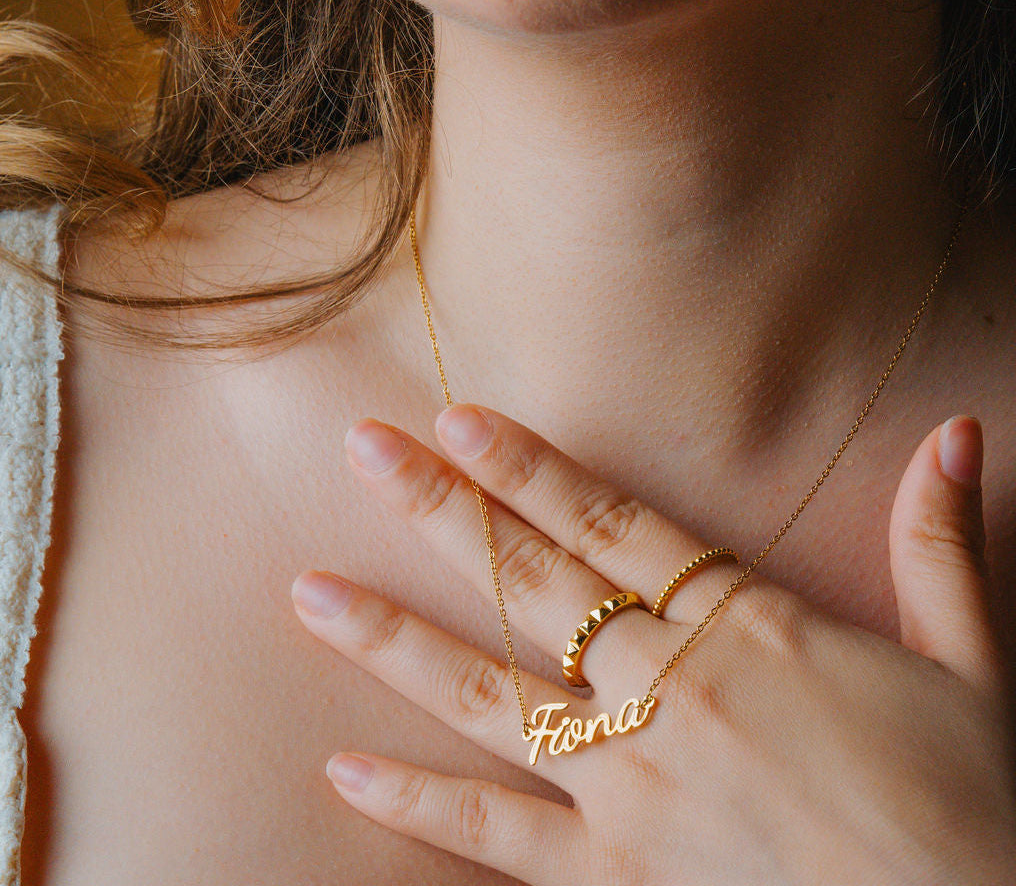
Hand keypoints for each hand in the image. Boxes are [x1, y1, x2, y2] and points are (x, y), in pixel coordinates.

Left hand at [291, 406, 1015, 884]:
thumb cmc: (971, 801)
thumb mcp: (972, 661)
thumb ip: (941, 543)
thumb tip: (961, 433)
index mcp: (747, 628)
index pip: (611, 523)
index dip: (527, 467)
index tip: (455, 419)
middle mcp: (670, 693)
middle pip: (531, 582)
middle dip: (439, 509)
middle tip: (362, 451)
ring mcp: (633, 786)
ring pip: (488, 695)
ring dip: (393, 639)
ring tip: (309, 593)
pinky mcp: (618, 877)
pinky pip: (499, 837)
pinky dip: (417, 807)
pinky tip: (344, 773)